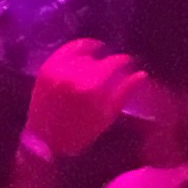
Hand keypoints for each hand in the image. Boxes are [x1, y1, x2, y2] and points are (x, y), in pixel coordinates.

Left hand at [24, 39, 148, 160]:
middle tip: (114, 68)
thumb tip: (141, 74)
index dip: (124, 60)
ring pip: (83, 53)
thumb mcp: (106, 117)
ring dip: (93, 57)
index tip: (129, 62)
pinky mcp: (47, 68)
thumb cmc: (80, 132)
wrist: (45, 140)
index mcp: (92, 88)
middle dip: (109, 62)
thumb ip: (124, 93)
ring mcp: (59, 69)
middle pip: (99, 58)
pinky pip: (66, 49)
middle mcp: (75, 74)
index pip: (114, 63)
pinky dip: (77, 47)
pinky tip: (85, 50)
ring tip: (99, 62)